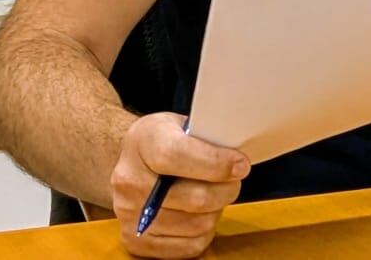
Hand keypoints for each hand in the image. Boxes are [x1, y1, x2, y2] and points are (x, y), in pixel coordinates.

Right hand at [109, 112, 250, 258]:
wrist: (132, 164)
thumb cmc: (165, 141)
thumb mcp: (181, 123)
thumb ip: (207, 138)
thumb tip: (238, 161)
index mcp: (142, 141)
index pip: (176, 155)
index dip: (215, 163)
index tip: (241, 165)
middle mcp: (129, 180)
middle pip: (195, 198)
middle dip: (226, 189)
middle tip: (234, 180)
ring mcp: (130, 214)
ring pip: (197, 224)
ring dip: (216, 211)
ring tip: (213, 194)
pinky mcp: (137, 242)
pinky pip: (189, 246)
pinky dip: (204, 232)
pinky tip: (200, 214)